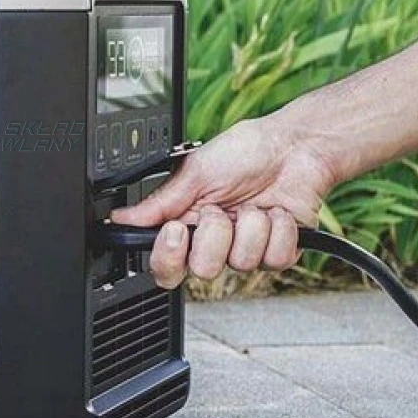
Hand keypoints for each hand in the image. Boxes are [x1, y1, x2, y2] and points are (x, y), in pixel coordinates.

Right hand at [110, 118, 338, 288]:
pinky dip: (278, 229)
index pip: (165, 264)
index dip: (167, 256)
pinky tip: (276, 212)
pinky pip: (274, 259)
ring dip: (250, 225)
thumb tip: (122, 218)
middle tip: (220, 210)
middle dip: (214, 235)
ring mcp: (245, 248)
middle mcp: (214, 241)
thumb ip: (159, 202)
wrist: (294, 146)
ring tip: (254, 204)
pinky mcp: (277, 251)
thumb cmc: (245, 151)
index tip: (176, 229)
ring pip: (241, 262)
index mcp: (186, 223)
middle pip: (201, 270)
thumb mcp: (194, 171)